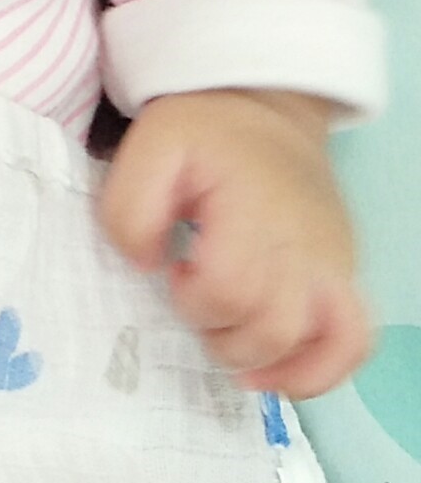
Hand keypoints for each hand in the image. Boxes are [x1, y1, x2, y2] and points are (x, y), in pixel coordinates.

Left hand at [98, 88, 371, 397]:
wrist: (264, 108)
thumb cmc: (206, 132)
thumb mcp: (152, 144)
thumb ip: (130, 207)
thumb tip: (146, 265)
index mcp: (253, 210)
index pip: (229, 291)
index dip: (192, 298)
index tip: (177, 270)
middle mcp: (304, 242)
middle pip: (270, 328)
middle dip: (221, 334)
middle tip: (199, 297)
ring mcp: (333, 261)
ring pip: (316, 343)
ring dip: (263, 359)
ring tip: (229, 334)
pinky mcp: (345, 274)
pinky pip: (353, 342)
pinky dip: (318, 371)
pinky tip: (276, 374)